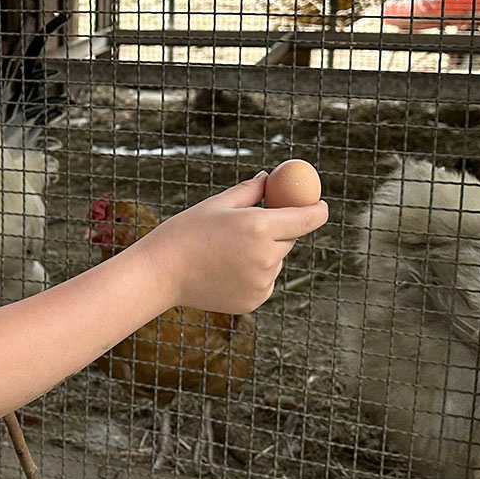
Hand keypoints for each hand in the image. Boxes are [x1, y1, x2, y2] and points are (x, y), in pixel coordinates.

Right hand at [140, 174, 329, 313]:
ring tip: (225, 252)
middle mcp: (266, 257)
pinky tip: (224, 270)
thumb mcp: (218, 205)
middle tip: (251, 227)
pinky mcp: (254, 300)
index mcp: (260, 227)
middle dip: (278, 231)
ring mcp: (262, 282)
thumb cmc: (186, 232)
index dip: (317, 210)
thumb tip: (270, 178)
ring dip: (263, 253)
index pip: (307, 218)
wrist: (160, 273)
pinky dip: (253, 274)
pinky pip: (264, 281)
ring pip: (275, 261)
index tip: (319, 206)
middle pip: (289, 239)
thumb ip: (251, 191)